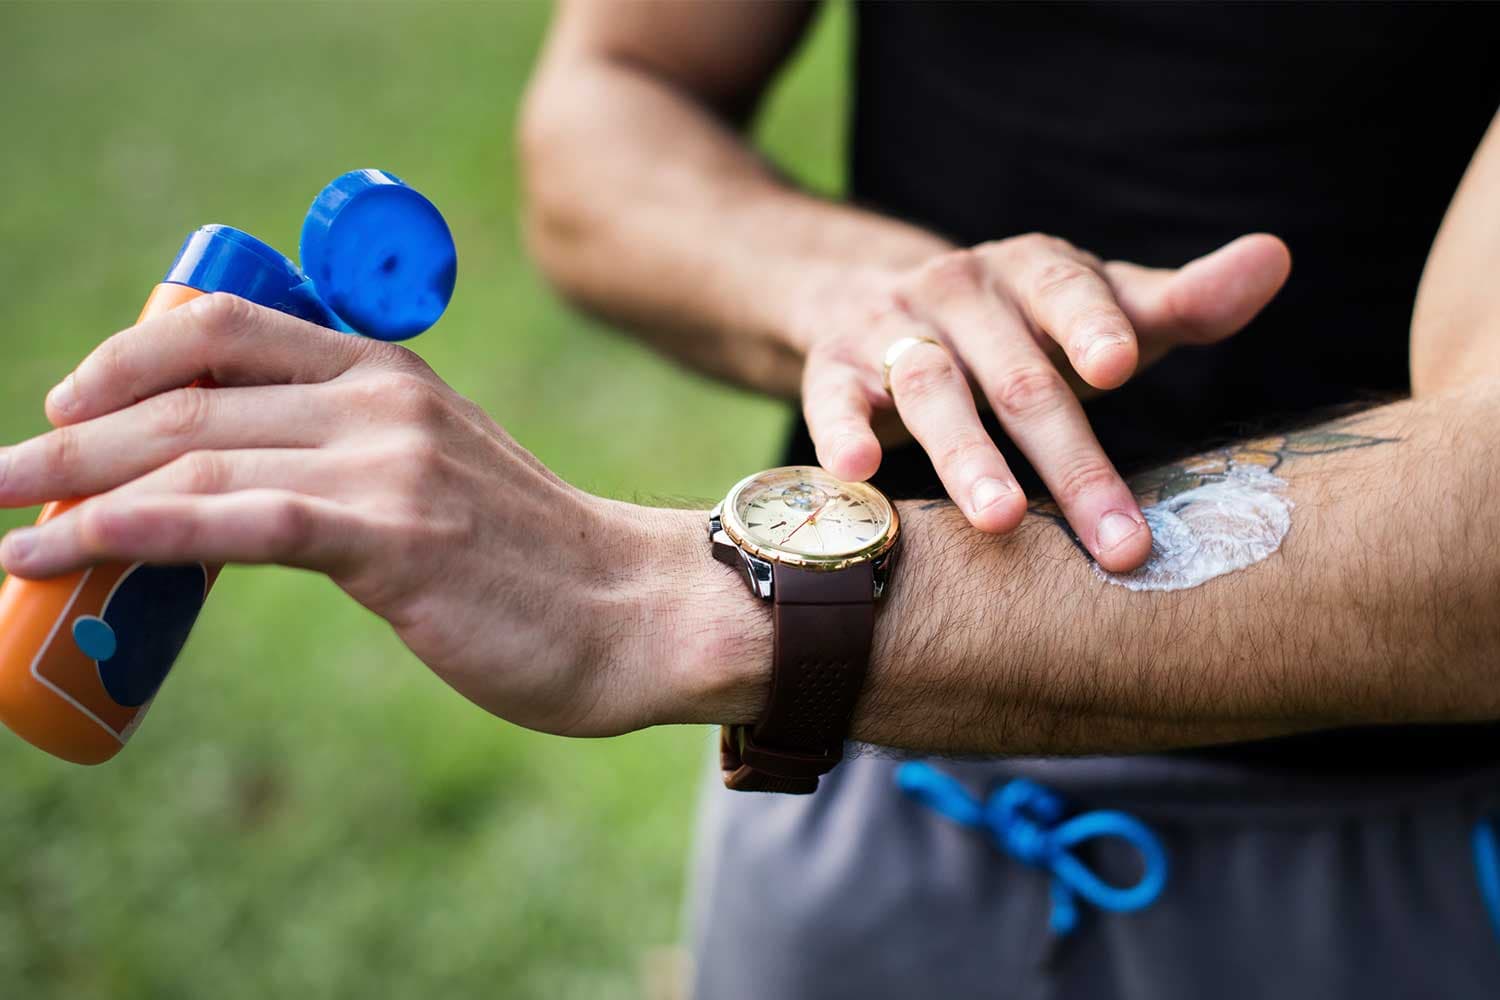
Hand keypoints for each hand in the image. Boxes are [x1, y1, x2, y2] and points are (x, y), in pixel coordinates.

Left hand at [0, 294, 756, 736]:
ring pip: (195, 453)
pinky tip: (65, 547)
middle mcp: (381, 400)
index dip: (126, 358)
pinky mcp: (393, 535)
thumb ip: (348, 460)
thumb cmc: (531, 560)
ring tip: (1, 522)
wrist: (634, 609)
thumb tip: (240, 494)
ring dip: (73, 487)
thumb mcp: (437, 476)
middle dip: (69, 437)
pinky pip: (236, 520)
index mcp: (388, 373)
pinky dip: (133, 529)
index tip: (63, 405)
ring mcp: (388, 463)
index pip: (227, 331)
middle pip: (188, 397)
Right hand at [790, 233, 1290, 571]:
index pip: (1066, 290)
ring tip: (999, 521)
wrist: (870, 297)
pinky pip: (831, 397)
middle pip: (1017, 375)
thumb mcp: (1096, 309)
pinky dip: (840, 431)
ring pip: (929, 388)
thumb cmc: (1018, 326)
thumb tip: (1276, 257)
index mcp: (1034, 269)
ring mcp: (891, 326)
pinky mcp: (832, 365)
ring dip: (964, 456)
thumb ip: (1180, 301)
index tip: (1117, 369)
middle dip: (1067, 458)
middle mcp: (961, 290)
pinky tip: (858, 471)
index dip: (1089, 326)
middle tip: (1115, 540)